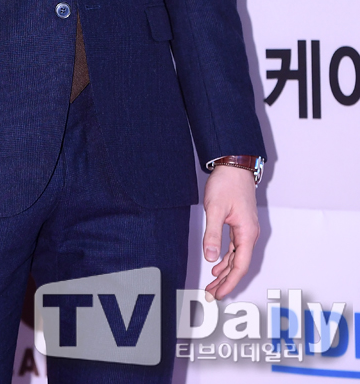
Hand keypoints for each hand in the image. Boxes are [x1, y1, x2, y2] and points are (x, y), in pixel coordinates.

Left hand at [202, 165, 259, 299]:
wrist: (235, 165)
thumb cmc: (227, 184)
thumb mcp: (215, 209)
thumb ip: (212, 234)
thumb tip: (211, 258)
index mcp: (247, 233)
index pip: (240, 265)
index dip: (229, 282)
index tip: (218, 293)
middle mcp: (250, 234)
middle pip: (239, 265)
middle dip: (226, 281)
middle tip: (211, 294)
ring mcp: (246, 230)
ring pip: (236, 257)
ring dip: (224, 271)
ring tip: (211, 283)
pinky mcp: (240, 224)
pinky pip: (235, 248)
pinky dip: (226, 258)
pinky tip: (217, 264)